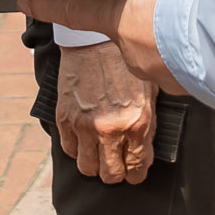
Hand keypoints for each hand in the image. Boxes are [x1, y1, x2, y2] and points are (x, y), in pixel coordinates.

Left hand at [23, 0, 207, 92]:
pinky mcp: (182, 89)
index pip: (75, 9)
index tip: (27, 2)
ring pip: (161, 55)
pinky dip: (196, 57)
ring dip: (177, 42)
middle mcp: (130, 52)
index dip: (49, 5)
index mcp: (119, 17)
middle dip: (152, 23)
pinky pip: (184, 69)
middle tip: (178, 6)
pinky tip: (214, 44)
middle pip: (134, 34)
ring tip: (203, 24)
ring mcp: (155, 75)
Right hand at [54, 41, 158, 182]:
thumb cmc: (126, 63)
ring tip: (99, 154)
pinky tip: (84, 139)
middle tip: (117, 164)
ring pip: (87, 169)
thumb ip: (146, 125)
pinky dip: (77, 149)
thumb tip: (144, 152)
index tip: (134, 172)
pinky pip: (69, 150)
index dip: (136, 174)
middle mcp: (111, 129)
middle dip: (116, 173)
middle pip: (111, 175)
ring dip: (94, 164)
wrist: (95, 39)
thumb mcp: (149, 92)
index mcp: (137, 123)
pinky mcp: (66, 118)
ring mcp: (85, 125)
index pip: (137, 168)